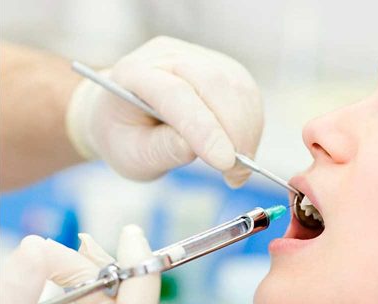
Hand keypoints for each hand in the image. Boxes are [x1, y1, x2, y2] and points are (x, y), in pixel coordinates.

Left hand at [66, 36, 263, 186]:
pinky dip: (252, 125)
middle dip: (235, 132)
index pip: (177, 94)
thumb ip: (161, 149)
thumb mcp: (132, 155)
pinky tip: (241, 149)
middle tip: (236, 174)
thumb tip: (194, 148)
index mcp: (134, 73)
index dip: (205, 129)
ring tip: (238, 168)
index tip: (225, 163)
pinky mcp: (223, 67)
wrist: (125, 115)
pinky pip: (248, 93)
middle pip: (214, 84)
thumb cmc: (125, 136)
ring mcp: (198, 57)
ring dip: (247, 131)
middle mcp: (168, 56)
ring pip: (238, 87)